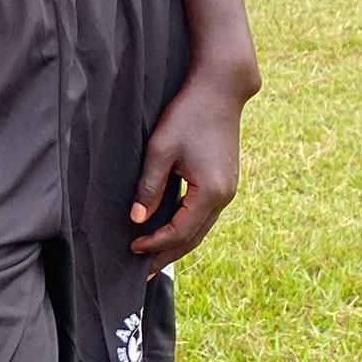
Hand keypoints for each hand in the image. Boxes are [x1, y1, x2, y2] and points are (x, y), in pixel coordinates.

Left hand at [128, 70, 247, 272]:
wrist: (220, 89)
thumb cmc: (188, 114)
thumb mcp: (161, 150)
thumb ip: (149, 187)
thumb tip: (137, 219)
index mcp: (211, 192)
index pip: (180, 231)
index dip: (155, 243)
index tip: (132, 247)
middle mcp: (225, 196)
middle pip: (194, 238)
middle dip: (167, 255)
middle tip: (142, 272)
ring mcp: (229, 190)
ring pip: (201, 229)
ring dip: (177, 245)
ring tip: (154, 257)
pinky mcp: (225, 181)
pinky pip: (205, 215)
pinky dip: (187, 228)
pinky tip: (170, 231)